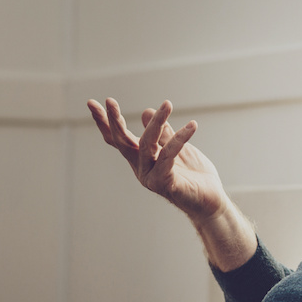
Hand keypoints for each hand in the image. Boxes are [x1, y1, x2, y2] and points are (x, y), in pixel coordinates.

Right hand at [87, 98, 228, 221]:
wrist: (211, 200)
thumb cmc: (193, 175)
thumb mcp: (177, 147)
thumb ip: (163, 133)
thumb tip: (147, 111)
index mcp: (141, 160)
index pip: (118, 139)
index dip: (105, 122)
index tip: (91, 103)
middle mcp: (141, 169)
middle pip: (123, 142)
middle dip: (114, 121)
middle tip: (109, 101)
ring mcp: (151, 178)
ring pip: (147, 144)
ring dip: (157, 122)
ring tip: (168, 104)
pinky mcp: (166, 184)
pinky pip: (168, 156)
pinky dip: (179, 139)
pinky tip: (192, 126)